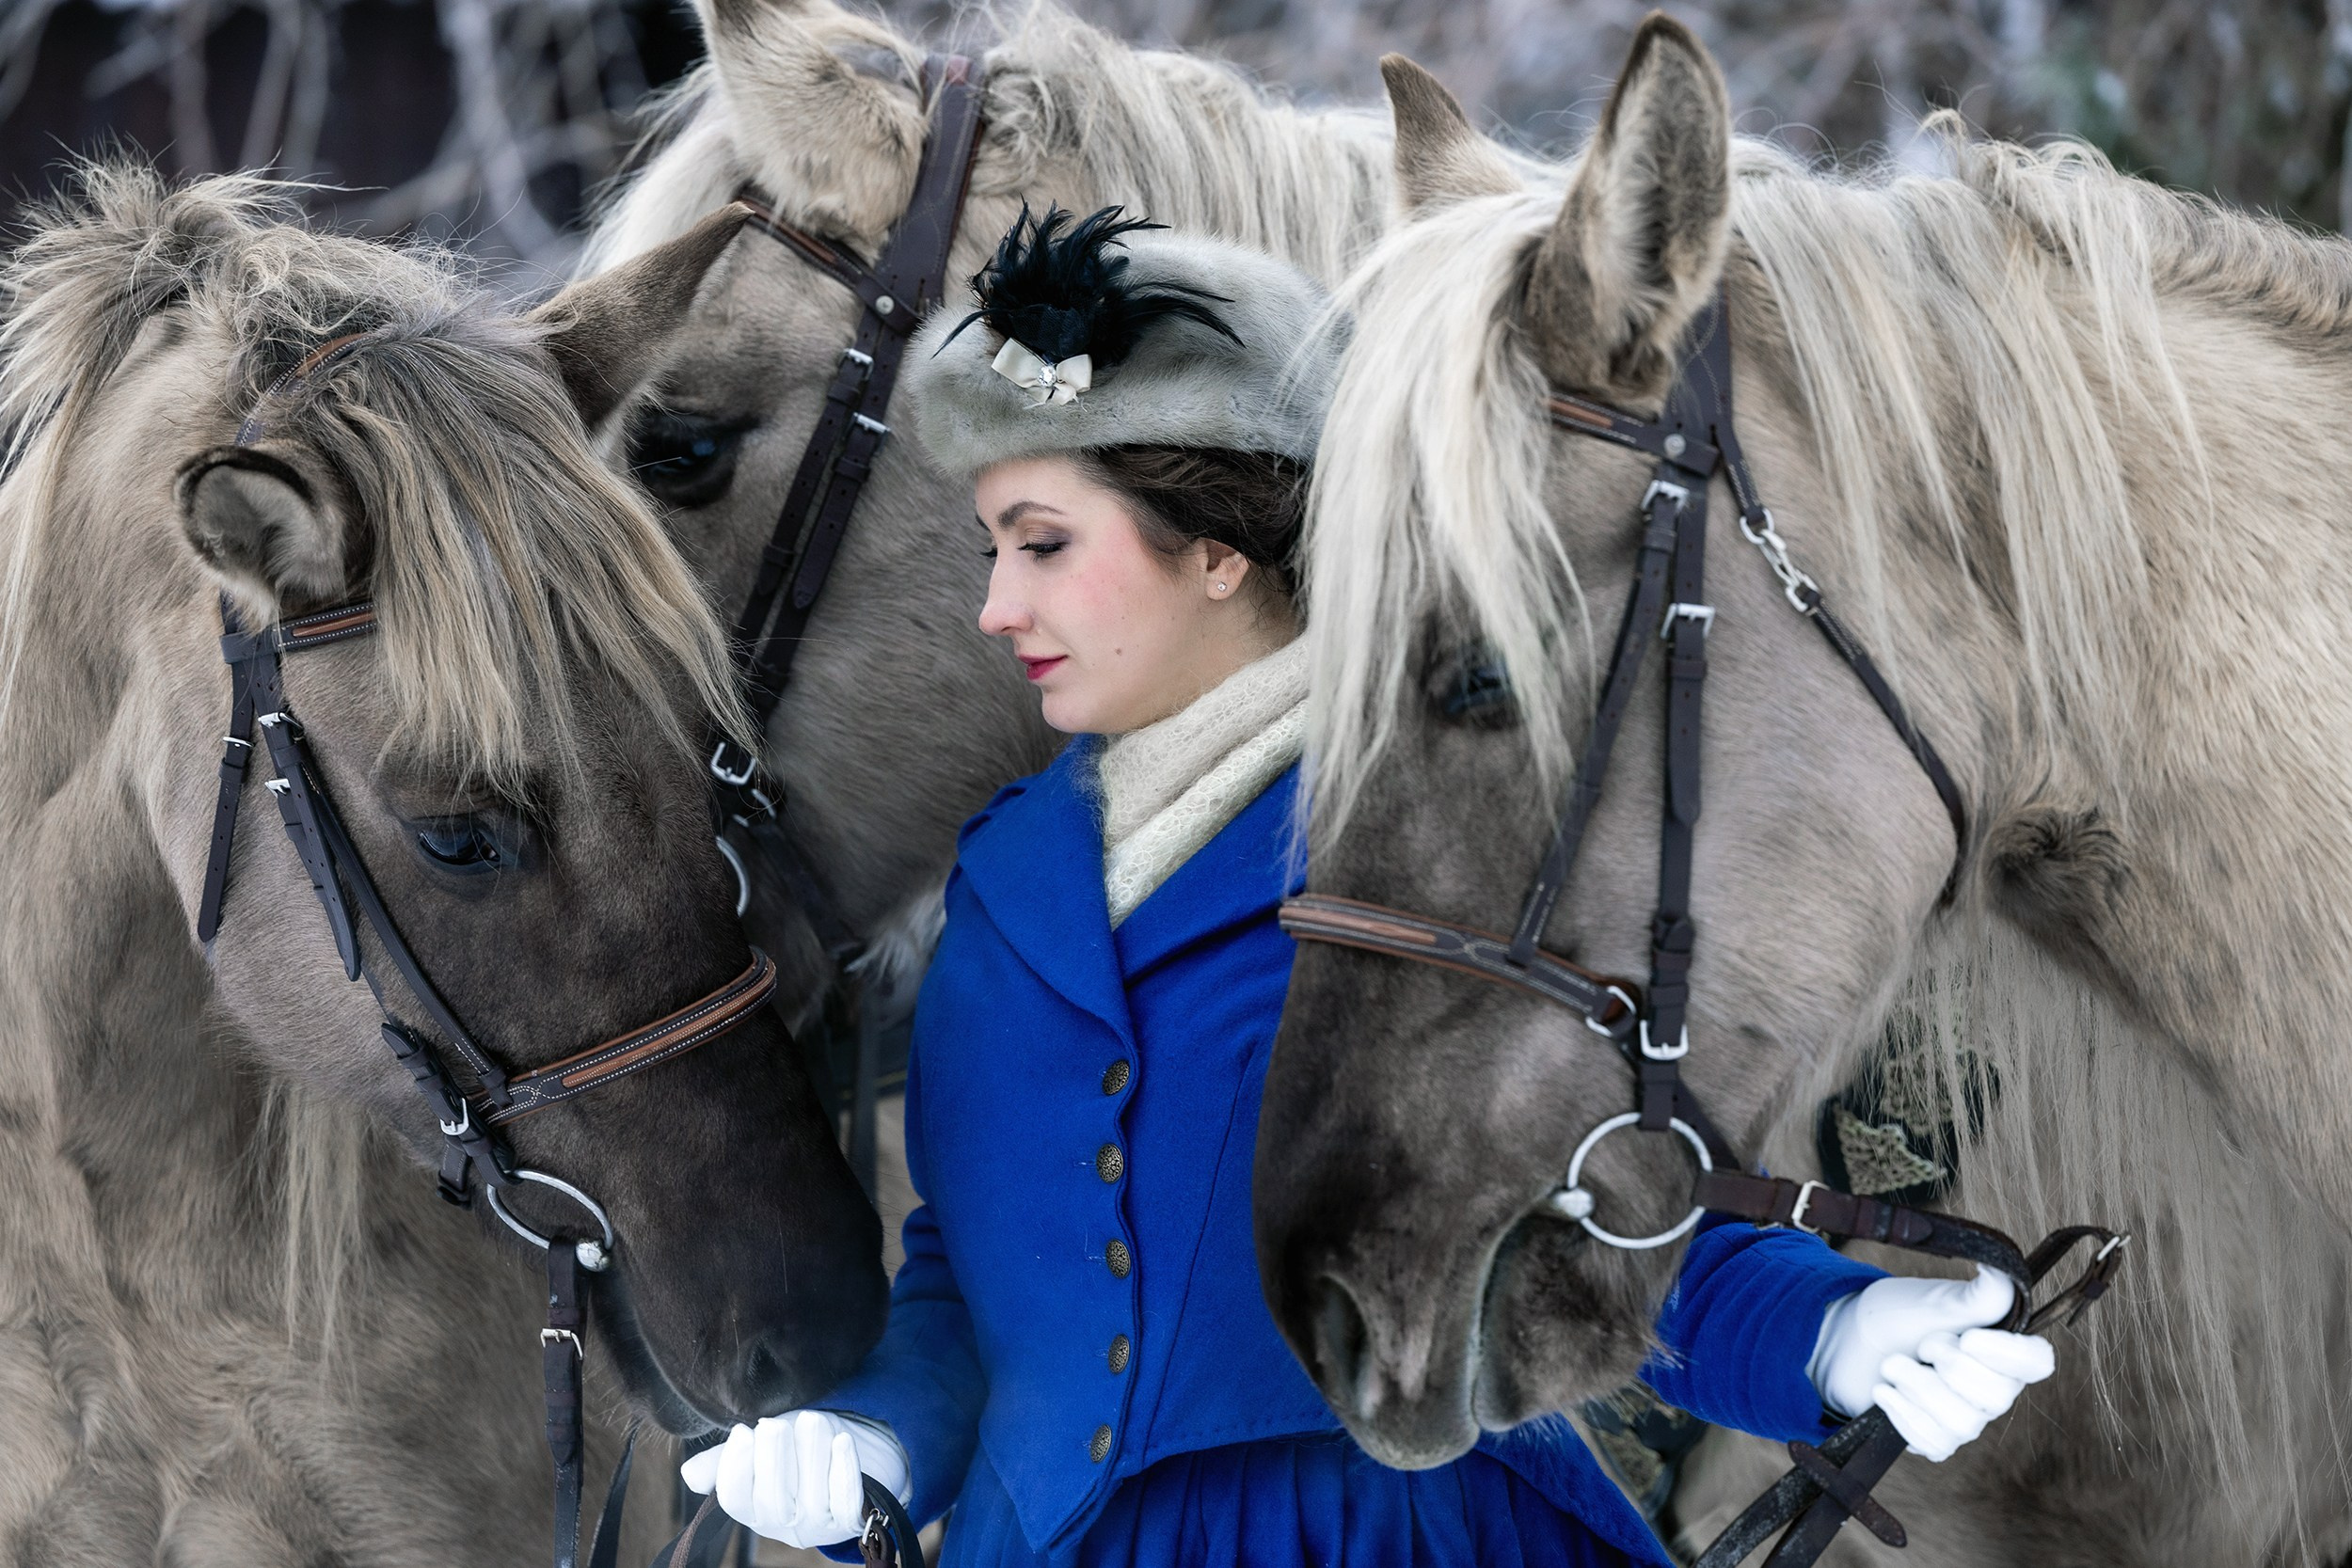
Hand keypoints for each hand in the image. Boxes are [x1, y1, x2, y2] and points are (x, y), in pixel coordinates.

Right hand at [678, 1409, 911, 1547]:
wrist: (836, 1453)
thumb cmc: (790, 1450)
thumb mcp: (755, 1450)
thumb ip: (723, 1459)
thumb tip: (689, 1474)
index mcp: (752, 1508)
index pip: (735, 1499)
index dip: (735, 1468)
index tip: (742, 1431)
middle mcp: (783, 1523)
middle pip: (772, 1502)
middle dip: (772, 1461)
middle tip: (774, 1425)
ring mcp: (818, 1523)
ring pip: (812, 1497)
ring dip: (811, 1455)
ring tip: (812, 1420)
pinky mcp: (850, 1517)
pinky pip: (848, 1501)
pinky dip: (845, 1471)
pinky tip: (842, 1441)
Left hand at [1808, 1265, 2054, 1460]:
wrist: (1849, 1341)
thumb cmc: (1897, 1315)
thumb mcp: (1936, 1299)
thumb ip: (1979, 1293)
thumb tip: (2000, 1267)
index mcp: (2001, 1348)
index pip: (2038, 1362)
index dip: (2008, 1355)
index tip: (1968, 1337)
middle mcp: (1992, 1388)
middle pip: (1996, 1397)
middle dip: (1948, 1366)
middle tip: (1921, 1343)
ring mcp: (1965, 1418)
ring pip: (1962, 1423)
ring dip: (1917, 1387)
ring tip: (1893, 1365)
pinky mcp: (1936, 1439)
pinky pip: (1934, 1443)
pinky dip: (1902, 1414)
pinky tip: (1884, 1392)